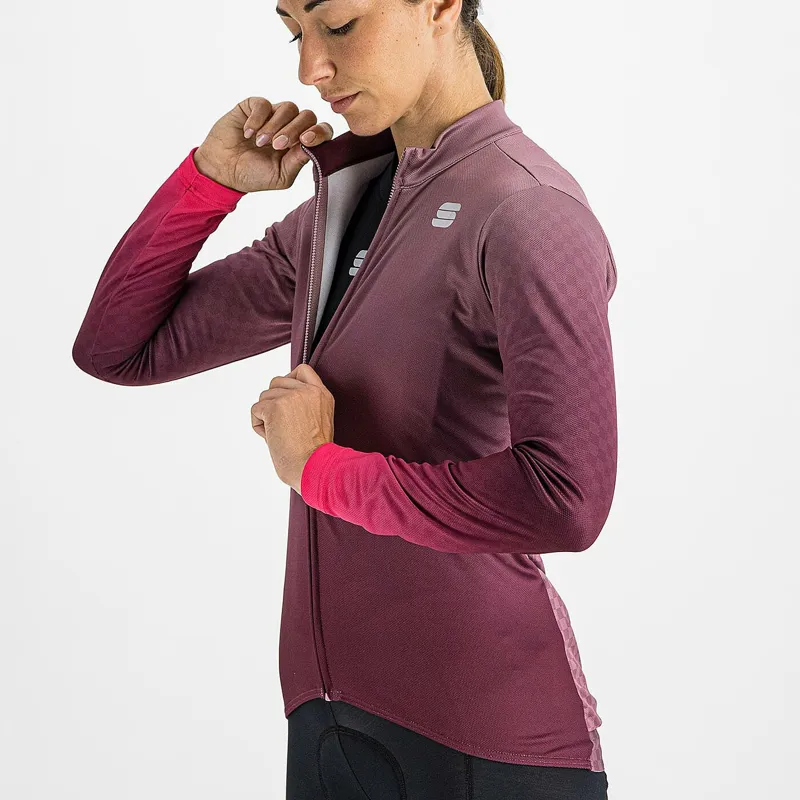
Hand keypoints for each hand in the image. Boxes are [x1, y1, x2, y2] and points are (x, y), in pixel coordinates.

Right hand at [194, 96, 334, 192]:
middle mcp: (290, 127)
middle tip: (277, 146)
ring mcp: (273, 115)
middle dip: (294, 130)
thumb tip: (314, 146)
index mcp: (300, 144)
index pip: (321, 131)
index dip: (319, 132)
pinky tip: (248, 133)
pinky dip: (257, 119)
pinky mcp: (254, 107)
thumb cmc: (253, 175)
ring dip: (275, 126)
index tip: (306, 141)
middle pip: (307, 116)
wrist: (223, 170)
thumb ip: (299, 161)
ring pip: (289, 107)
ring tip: (261, 142)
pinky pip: (264, 104)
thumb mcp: (281, 176)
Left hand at [251, 364, 334, 494]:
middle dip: (273, 401)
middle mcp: (308, 391)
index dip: (289, 380)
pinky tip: (271, 437)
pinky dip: (258, 425)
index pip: (302, 370)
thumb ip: (306, 404)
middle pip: (277, 381)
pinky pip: (255, 410)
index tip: (285, 397)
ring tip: (278, 434)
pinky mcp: (275, 407)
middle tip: (281, 424)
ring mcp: (291, 397)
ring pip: (264, 396)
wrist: (313, 466)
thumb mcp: (320, 421)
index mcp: (322, 395)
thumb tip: (280, 398)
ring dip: (266, 415)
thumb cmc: (315, 454)